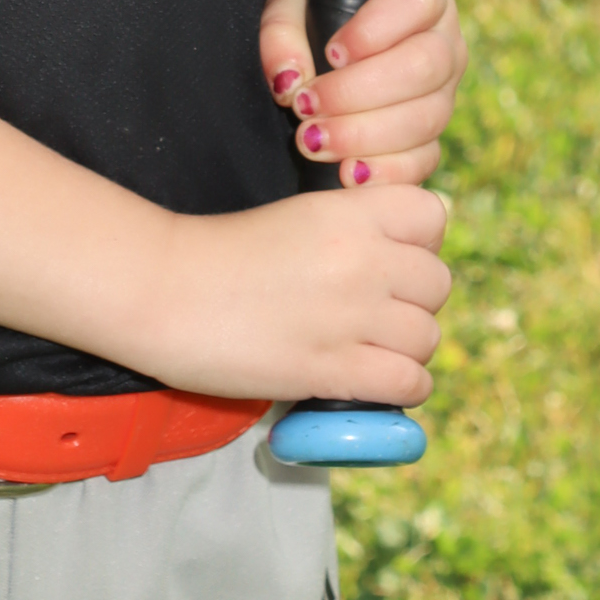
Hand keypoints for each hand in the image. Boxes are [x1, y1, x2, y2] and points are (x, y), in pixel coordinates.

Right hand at [146, 182, 450, 405]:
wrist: (162, 290)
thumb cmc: (218, 254)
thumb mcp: (297, 217)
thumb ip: (351, 230)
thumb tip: (401, 259)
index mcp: (347, 211)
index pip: (432, 215)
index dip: (419, 240)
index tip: (391, 257)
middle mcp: (360, 257)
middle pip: (437, 282)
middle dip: (414, 300)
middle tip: (374, 311)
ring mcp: (351, 314)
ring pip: (428, 337)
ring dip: (406, 348)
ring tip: (368, 350)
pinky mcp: (333, 369)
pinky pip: (409, 383)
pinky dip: (400, 388)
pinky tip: (371, 381)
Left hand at [257, 0, 466, 185]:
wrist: (342, 50)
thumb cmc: (320, 17)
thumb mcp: (293, 6)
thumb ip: (282, 32)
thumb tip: (288, 82)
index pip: (417, 1)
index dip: (374, 29)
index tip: (331, 52)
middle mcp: (445, 45)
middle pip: (423, 67)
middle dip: (358, 93)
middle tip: (306, 106)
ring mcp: (444, 96)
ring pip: (425, 118)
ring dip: (363, 135)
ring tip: (312, 141)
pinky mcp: (432, 140)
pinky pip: (424, 160)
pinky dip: (386, 172)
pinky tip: (347, 174)